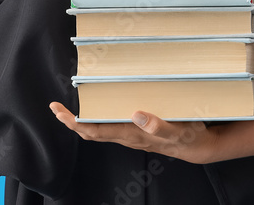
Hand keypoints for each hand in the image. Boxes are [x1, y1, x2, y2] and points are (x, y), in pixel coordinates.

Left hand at [49, 102, 218, 163]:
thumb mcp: (178, 130)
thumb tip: (136, 114)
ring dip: (82, 119)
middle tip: (56, 107)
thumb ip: (158, 125)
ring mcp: (131, 134)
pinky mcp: (137, 130)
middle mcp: (127, 136)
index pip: (95, 130)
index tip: (60, 111)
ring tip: (71, 106)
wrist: (197, 146)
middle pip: (91, 131)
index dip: (75, 123)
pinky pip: (110, 125)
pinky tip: (100, 107)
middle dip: (71, 121)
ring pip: (99, 129)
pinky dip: (99, 117)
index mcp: (131, 134)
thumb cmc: (187, 137)